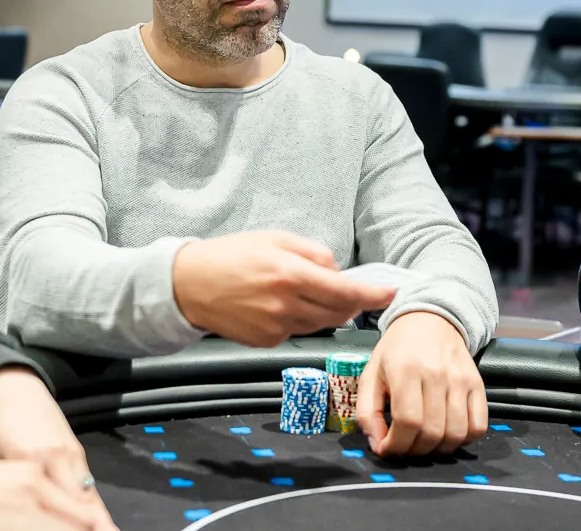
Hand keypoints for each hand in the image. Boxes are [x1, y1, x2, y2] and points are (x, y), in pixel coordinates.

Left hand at [0, 368, 115, 530]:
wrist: (13, 386)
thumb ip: (2, 487)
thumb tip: (6, 514)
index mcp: (29, 459)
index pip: (51, 504)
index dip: (66, 525)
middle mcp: (55, 456)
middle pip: (79, 502)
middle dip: (91, 524)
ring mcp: (70, 452)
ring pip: (89, 493)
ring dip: (98, 516)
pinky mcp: (76, 448)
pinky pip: (88, 482)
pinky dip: (93, 502)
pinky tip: (99, 518)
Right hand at [172, 230, 396, 346]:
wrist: (189, 284)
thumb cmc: (233, 255)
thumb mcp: (277, 239)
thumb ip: (314, 254)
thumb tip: (339, 273)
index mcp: (290, 274)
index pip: (345, 291)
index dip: (372, 295)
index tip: (390, 293)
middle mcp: (286, 305)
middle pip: (338, 312)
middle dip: (352, 303)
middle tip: (354, 290)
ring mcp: (276, 327)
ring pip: (320, 324)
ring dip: (326, 310)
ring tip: (308, 291)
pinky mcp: (266, 341)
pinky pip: (297, 330)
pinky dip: (301, 318)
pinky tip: (281, 304)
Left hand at [356, 311, 486, 456]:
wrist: (430, 319)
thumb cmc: (397, 349)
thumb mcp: (371, 373)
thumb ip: (367, 411)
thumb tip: (378, 444)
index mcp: (405, 370)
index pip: (407, 421)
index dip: (397, 445)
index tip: (388, 449)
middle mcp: (436, 374)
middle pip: (432, 432)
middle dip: (415, 451)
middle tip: (405, 447)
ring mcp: (460, 380)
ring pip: (455, 433)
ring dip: (438, 450)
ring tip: (424, 443)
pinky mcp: (478, 384)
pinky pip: (478, 426)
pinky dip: (463, 439)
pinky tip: (447, 433)